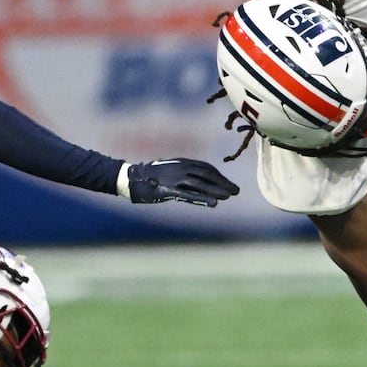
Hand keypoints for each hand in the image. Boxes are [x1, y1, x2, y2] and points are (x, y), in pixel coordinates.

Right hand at [125, 159, 239, 206]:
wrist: (130, 178)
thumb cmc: (151, 176)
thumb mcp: (170, 171)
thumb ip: (184, 175)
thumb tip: (198, 183)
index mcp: (182, 163)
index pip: (206, 168)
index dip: (219, 176)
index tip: (229, 184)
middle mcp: (180, 168)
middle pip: (206, 175)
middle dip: (222, 183)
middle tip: (236, 191)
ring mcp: (174, 178)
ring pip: (200, 184)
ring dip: (216, 190)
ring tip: (229, 196)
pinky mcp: (167, 190)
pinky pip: (188, 194)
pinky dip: (202, 198)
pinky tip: (214, 203)